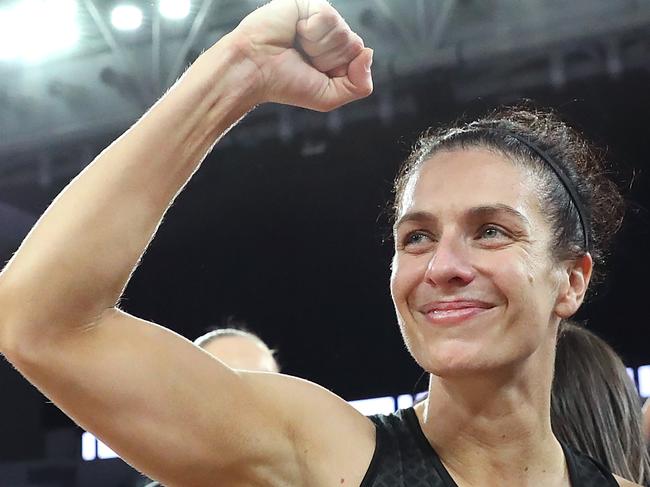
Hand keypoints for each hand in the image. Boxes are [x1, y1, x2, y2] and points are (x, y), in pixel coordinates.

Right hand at [230, 0, 372, 110]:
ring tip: (296, 45)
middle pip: (354, 44)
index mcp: (337, 54)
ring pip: (342, 31)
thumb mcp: (328, 97)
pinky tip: (295, 31)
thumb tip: (369, 52)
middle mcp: (331, 34)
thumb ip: (359, 86)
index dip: (339, 69)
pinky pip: (328, 16)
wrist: (254, 69)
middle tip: (302, 59)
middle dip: (328, 59)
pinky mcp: (308, 2)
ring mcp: (320, 16)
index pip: (361, 56)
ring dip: (317, 46)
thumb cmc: (285, 83)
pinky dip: (311, 30)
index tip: (315, 72)